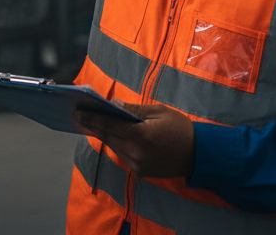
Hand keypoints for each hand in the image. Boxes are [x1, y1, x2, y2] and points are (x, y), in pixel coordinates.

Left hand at [73, 101, 195, 179]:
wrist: (197, 154)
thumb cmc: (179, 128)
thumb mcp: (158, 111)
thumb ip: (134, 110)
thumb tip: (114, 104)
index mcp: (142, 136)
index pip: (111, 125)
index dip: (93, 118)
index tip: (78, 112)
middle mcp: (137, 153)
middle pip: (108, 137)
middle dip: (93, 125)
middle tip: (78, 115)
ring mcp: (138, 165)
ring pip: (113, 146)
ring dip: (103, 134)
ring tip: (90, 121)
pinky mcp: (140, 172)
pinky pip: (122, 154)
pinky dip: (115, 143)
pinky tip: (109, 133)